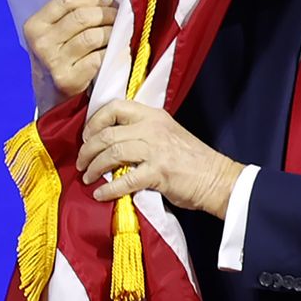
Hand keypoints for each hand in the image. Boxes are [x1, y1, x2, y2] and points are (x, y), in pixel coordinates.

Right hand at [22, 0, 114, 104]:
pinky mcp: (69, 80)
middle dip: (106, 13)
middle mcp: (41, 43)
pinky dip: (111, 52)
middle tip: (119, 16)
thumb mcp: (52, 36)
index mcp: (34, 27)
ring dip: (112, 32)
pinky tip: (114, 51)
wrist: (51, 100)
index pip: (66, 2)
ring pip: (93, 36)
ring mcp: (54, 62)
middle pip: (82, 17)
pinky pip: (99, 57)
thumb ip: (69, 16)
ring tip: (118, 33)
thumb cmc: (57, 62)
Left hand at [77, 99, 242, 217]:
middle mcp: (152, 128)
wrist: (218, 179)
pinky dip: (108, 188)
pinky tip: (100, 194)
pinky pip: (125, 180)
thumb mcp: (167, 135)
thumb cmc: (192, 160)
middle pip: (108, 132)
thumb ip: (142, 134)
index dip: (95, 121)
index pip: (115, 106)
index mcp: (153, 115)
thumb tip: (111, 144)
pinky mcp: (159, 172)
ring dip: (94, 167)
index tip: (87, 136)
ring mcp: (156, 149)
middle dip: (88, 149)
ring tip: (87, 177)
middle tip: (81, 162)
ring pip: (112, 152)